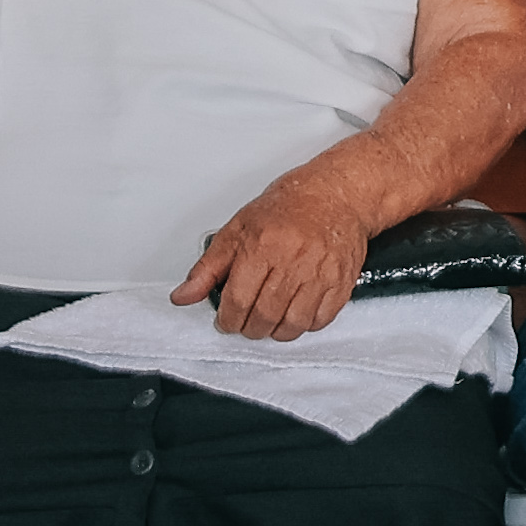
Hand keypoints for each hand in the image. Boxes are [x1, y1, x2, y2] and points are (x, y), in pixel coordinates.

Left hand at [172, 167, 370, 340]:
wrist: (335, 194)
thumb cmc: (286, 208)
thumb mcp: (236, 230)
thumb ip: (208, 268)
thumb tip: (183, 296)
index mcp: (263, 246)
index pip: (238, 301)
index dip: (228, 320)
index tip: (227, 320)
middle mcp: (294, 260)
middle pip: (265, 316)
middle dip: (250, 328)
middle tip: (246, 322)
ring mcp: (322, 272)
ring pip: (294, 324)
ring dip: (277, 331)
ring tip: (270, 321)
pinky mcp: (342, 280)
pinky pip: (322, 319)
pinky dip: (305, 325)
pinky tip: (295, 313)